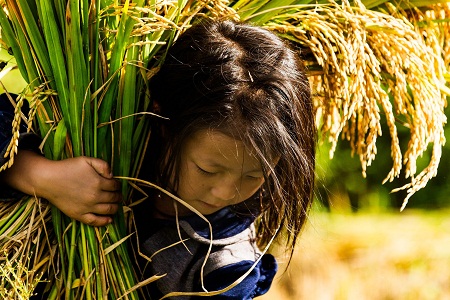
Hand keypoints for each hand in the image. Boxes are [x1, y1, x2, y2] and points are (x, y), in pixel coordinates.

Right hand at [0, 151, 121, 225]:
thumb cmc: (67, 168)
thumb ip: (103, 165)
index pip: (116, 186)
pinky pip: (95, 221)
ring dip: (115, 207)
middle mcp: (95, 196)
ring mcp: (87, 207)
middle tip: (118, 194)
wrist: (48, 180)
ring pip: (108, 210)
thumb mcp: (86, 160)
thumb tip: (113, 176)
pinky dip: (104, 222)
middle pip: (114, 198)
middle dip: (118, 196)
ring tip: (116, 204)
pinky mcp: (79, 215)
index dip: (118, 185)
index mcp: (98, 182)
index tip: (116, 184)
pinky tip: (110, 219)